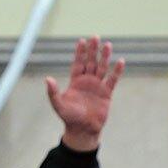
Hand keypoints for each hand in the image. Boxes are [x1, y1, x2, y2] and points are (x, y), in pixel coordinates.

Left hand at [46, 36, 122, 151]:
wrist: (83, 130)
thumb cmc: (69, 118)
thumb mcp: (59, 105)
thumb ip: (53, 92)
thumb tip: (47, 79)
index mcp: (75, 82)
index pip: (78, 64)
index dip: (80, 53)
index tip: (82, 41)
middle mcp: (87, 82)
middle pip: (90, 62)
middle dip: (92, 50)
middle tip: (95, 37)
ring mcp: (97, 86)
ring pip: (102, 68)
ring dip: (104, 57)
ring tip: (107, 45)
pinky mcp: (106, 93)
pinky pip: (112, 80)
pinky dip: (116, 71)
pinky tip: (120, 62)